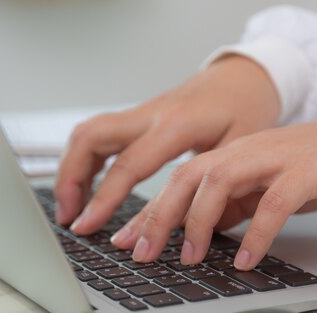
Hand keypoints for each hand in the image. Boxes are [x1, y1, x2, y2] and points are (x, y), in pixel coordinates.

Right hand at [54, 55, 279, 232]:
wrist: (245, 75)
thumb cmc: (248, 109)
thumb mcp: (238, 151)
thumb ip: (208, 188)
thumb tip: (181, 232)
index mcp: (176, 125)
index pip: (128, 165)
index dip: (103, 200)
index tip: (86, 226)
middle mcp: (151, 114)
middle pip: (90, 138)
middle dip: (70, 179)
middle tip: (68, 218)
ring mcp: (141, 112)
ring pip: (88, 133)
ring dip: (71, 169)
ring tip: (70, 208)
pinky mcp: (140, 115)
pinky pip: (99, 134)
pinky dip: (85, 160)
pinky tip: (86, 185)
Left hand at [115, 106, 316, 269]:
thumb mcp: (265, 188)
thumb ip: (234, 204)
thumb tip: (200, 231)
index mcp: (234, 155)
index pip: (179, 181)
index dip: (150, 211)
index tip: (125, 240)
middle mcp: (247, 151)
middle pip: (188, 178)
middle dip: (158, 216)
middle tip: (141, 252)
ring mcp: (276, 157)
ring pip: (220, 181)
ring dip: (198, 222)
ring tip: (187, 257)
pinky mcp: (309, 170)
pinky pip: (274, 202)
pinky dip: (256, 233)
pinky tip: (245, 260)